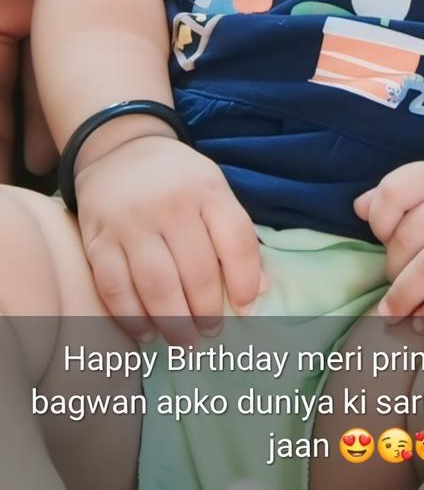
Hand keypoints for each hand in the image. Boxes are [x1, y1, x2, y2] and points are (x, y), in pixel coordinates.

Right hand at [75, 134, 262, 343]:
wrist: (119, 149)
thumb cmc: (177, 180)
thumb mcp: (213, 190)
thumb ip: (235, 236)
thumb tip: (260, 292)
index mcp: (208, 190)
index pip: (237, 242)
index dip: (246, 282)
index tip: (246, 309)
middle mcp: (170, 204)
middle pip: (198, 271)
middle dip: (208, 312)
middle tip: (211, 332)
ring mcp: (131, 222)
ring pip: (157, 285)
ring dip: (174, 323)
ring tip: (185, 341)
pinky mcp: (97, 239)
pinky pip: (114, 288)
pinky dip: (131, 318)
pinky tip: (145, 333)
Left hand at [353, 154, 423, 332]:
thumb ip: (405, 188)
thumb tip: (359, 209)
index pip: (396, 191)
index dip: (378, 219)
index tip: (381, 237)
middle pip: (409, 238)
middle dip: (391, 268)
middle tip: (392, 283)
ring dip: (404, 298)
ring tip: (394, 312)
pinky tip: (423, 323)